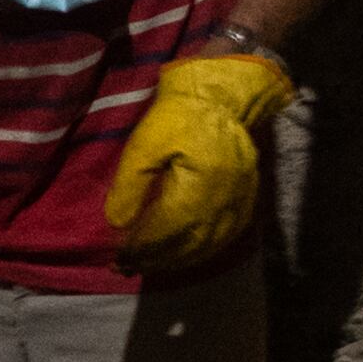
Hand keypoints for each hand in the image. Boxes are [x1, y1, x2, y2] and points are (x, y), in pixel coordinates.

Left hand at [103, 48, 294, 275]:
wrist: (224, 95)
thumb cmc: (181, 115)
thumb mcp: (145, 145)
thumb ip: (129, 187)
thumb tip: (117, 225)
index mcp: (197, 192)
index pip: (163, 236)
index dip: (139, 251)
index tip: (117, 258)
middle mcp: (222, 206)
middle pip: (185, 249)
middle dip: (154, 261)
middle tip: (127, 266)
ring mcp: (238, 206)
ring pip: (205, 248)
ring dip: (176, 261)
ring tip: (150, 263)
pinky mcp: (245, 202)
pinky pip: (223, 239)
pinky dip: (200, 251)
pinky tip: (182, 253)